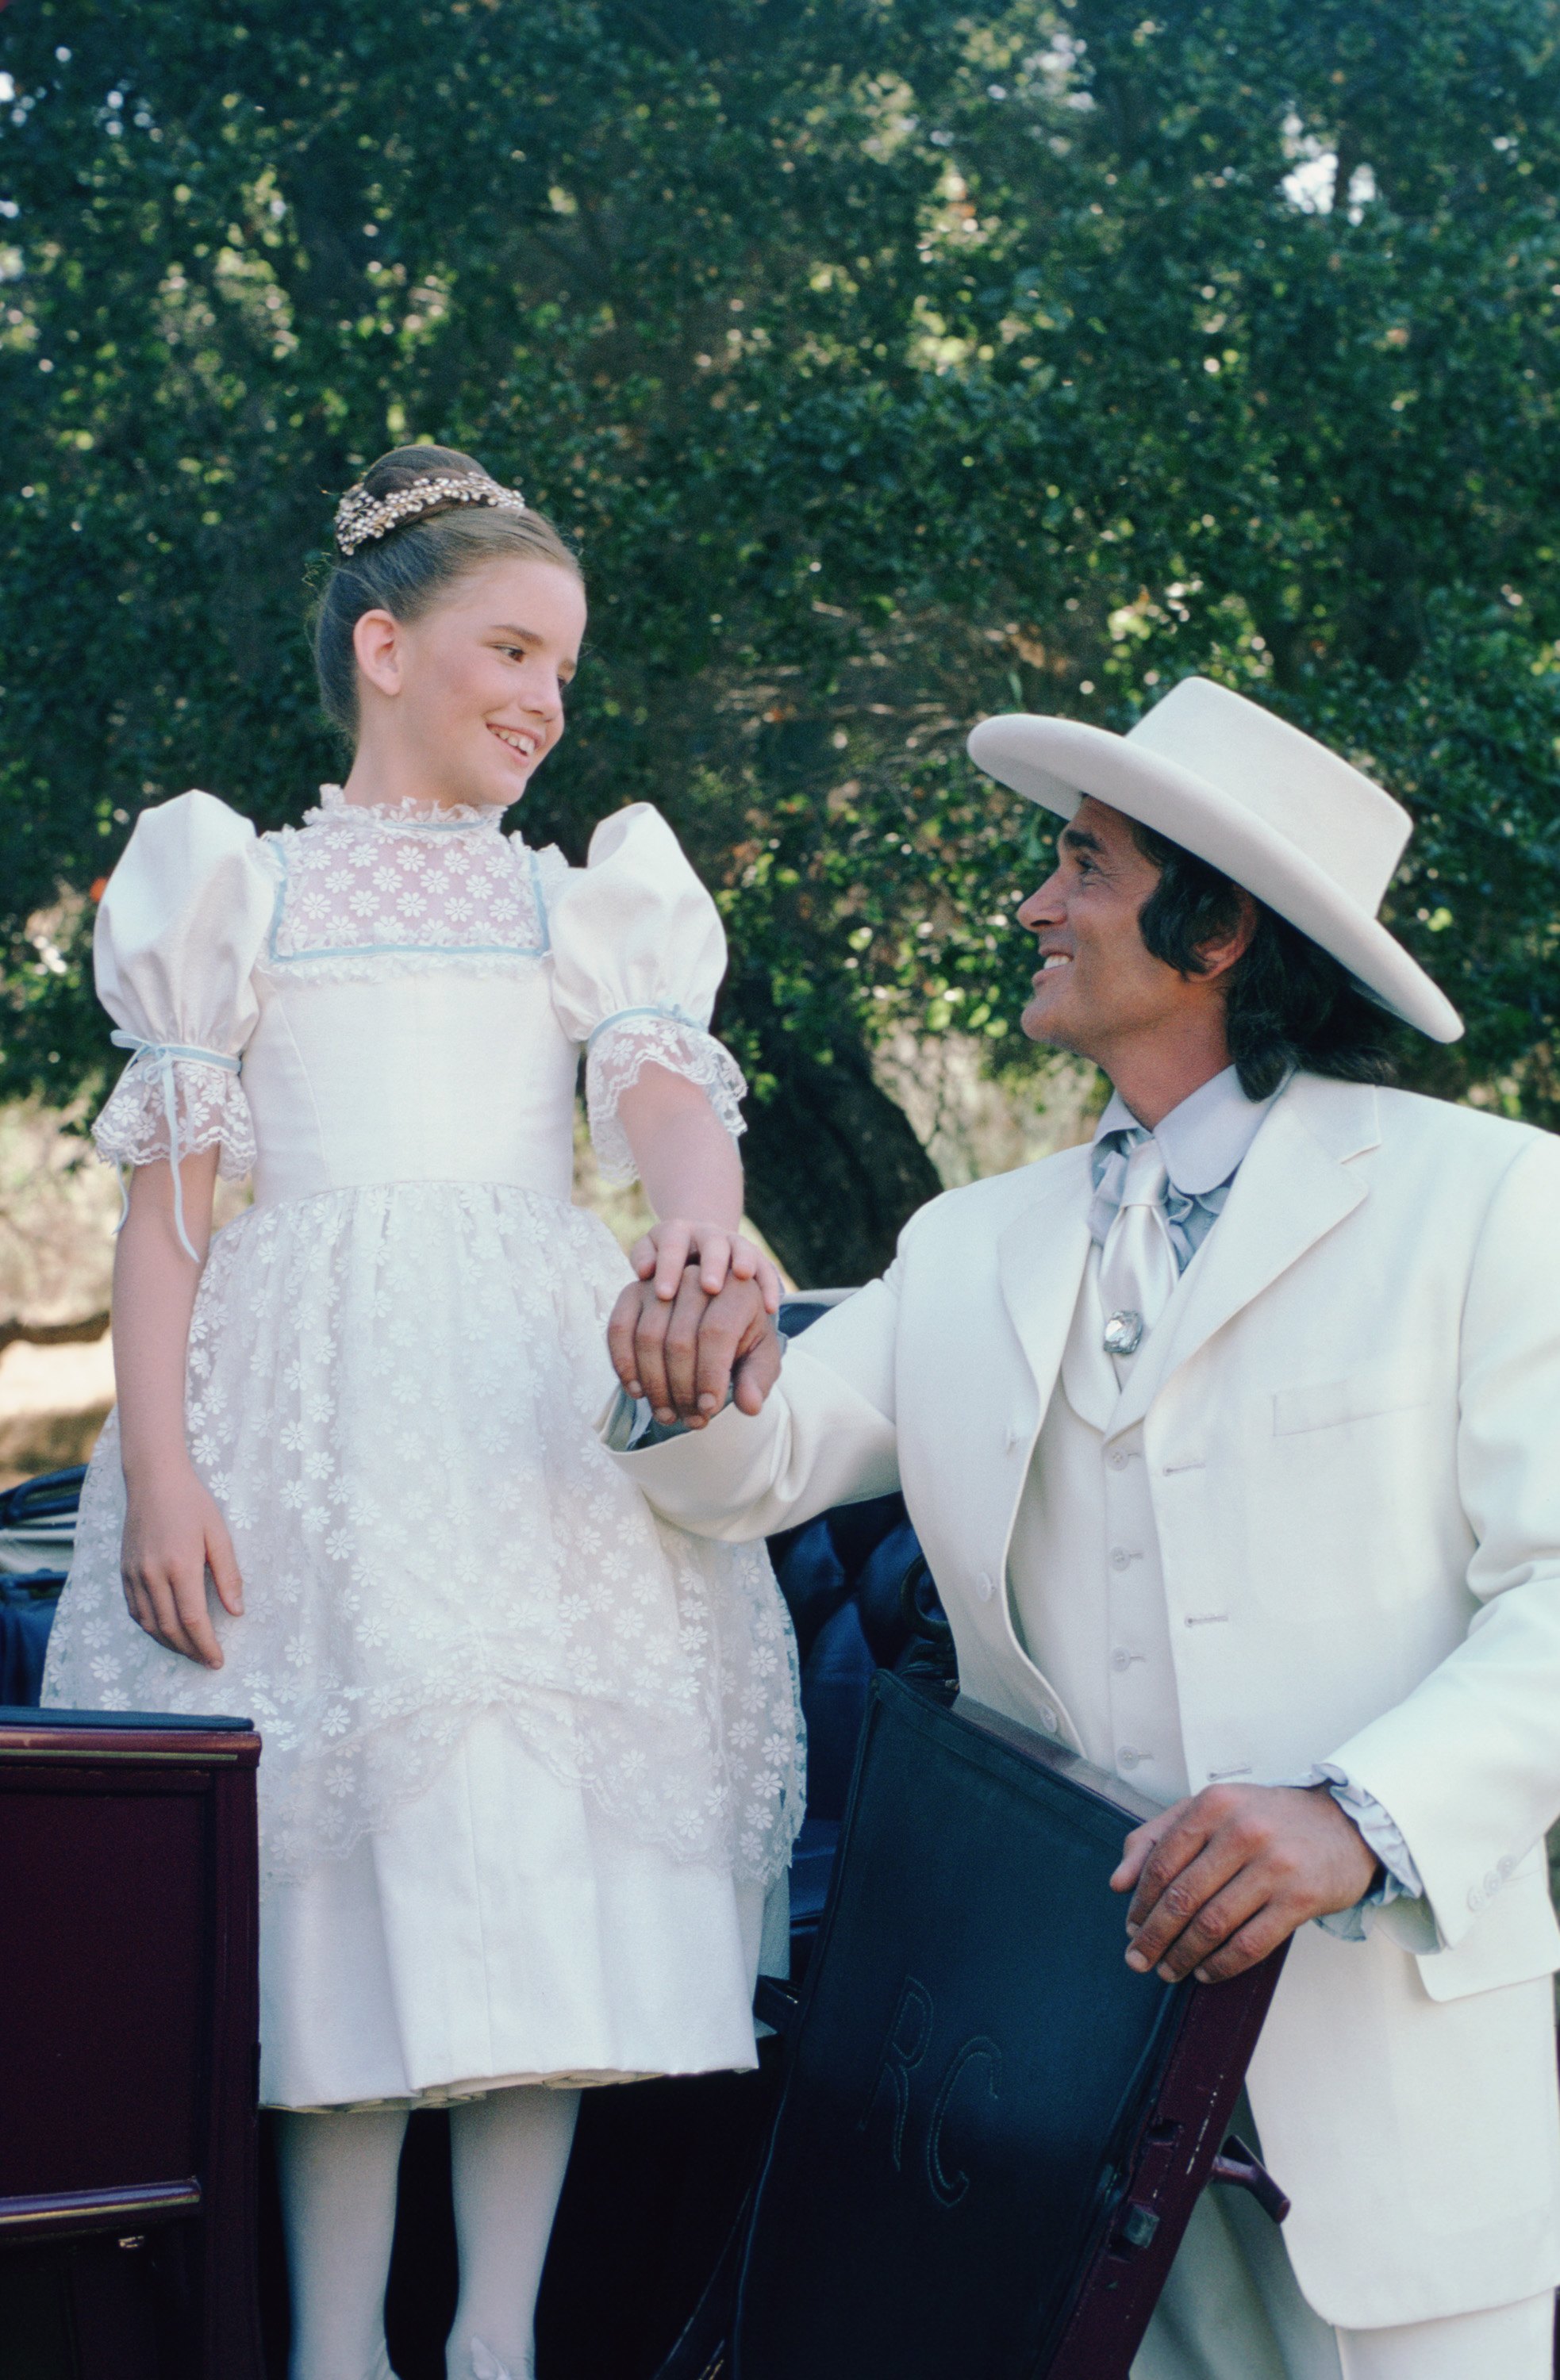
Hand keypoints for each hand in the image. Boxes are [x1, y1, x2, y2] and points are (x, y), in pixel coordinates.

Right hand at [120, 1462, 243, 1668]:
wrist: (153, 1480)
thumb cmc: (192, 1504)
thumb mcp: (219, 1535)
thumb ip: (228, 1575)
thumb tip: (236, 1612)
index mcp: (180, 1565)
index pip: (193, 1619)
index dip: (206, 1645)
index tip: (218, 1660)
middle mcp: (152, 1574)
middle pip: (170, 1628)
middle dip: (190, 1651)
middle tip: (207, 1661)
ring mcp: (134, 1574)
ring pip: (149, 1624)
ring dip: (170, 1644)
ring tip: (190, 1652)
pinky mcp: (124, 1572)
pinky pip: (135, 1611)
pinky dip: (151, 1628)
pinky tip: (166, 1632)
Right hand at [608, 1265, 782, 1425]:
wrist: (716, 1315)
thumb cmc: (743, 1339)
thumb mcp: (761, 1358)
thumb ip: (757, 1380)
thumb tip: (750, 1406)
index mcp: (737, 1289)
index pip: (716, 1333)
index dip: (709, 1375)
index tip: (709, 1409)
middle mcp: (695, 1277)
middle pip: (679, 1339)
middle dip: (682, 1390)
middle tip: (690, 1421)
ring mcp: (660, 1282)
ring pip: (647, 1337)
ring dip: (654, 1385)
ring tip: (667, 1416)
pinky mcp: (632, 1292)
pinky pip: (618, 1329)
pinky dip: (624, 1365)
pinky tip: (638, 1394)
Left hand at [630, 1218, 782, 1312]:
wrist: (693, 1249)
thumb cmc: (665, 1265)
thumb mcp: (649, 1256)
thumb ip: (644, 1259)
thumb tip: (644, 1271)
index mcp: (677, 1232)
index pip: (672, 1244)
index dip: (669, 1267)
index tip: (664, 1295)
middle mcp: (707, 1233)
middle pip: (711, 1242)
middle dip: (711, 1264)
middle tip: (709, 1287)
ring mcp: (733, 1243)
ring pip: (741, 1248)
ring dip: (743, 1261)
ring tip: (743, 1277)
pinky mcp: (754, 1258)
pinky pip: (765, 1268)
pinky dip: (769, 1285)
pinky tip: (770, 1307)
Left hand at [1110, 1782, 1380, 1984]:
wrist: (1345, 1824)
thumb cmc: (1267, 1819)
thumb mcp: (1211, 1810)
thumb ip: (1158, 1837)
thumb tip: (1118, 1883)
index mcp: (1214, 1804)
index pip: (1162, 1862)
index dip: (1141, 1902)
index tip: (1130, 1927)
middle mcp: (1243, 1831)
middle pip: (1183, 1897)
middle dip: (1153, 1936)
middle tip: (1138, 1960)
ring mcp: (1275, 1865)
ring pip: (1213, 1924)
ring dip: (1184, 1956)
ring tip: (1169, 1970)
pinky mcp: (1301, 1899)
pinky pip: (1250, 1944)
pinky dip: (1221, 1965)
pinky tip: (1206, 1972)